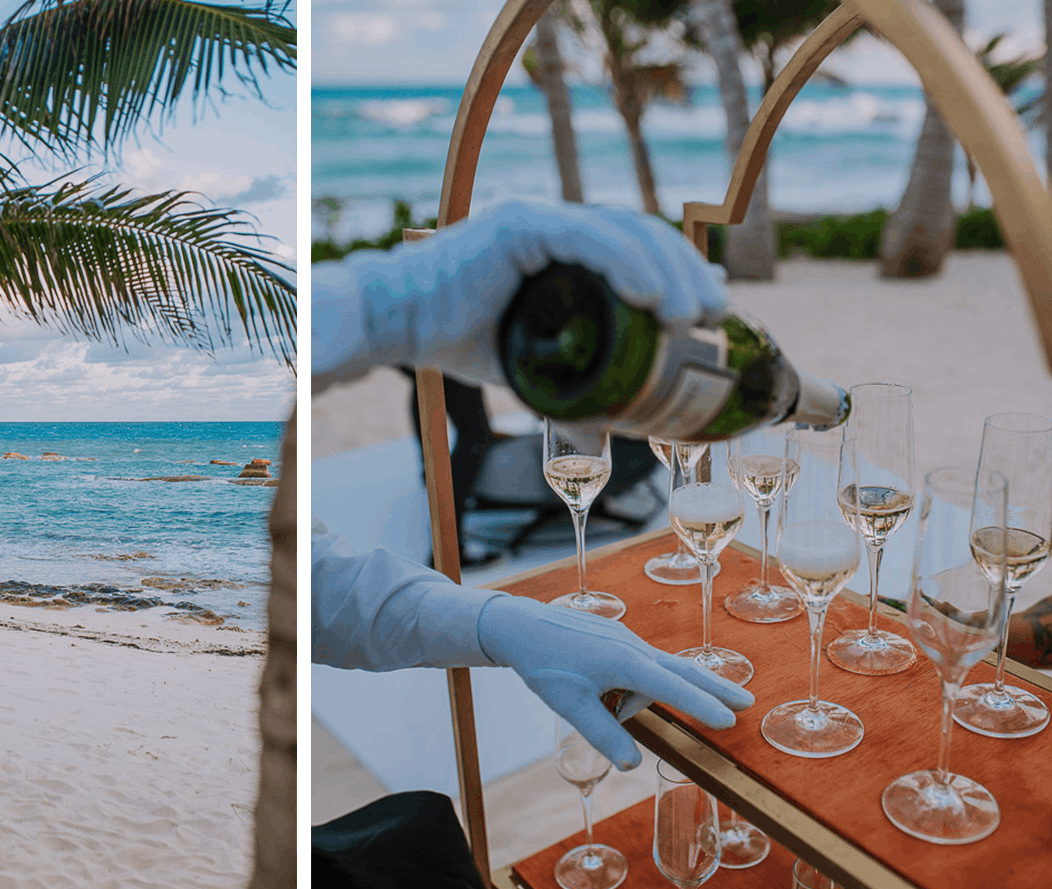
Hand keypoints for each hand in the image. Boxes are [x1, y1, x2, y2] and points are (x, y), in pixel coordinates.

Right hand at [312, 200, 728, 387]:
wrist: (397, 324)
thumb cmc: (453, 339)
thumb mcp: (527, 373)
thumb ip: (565, 400)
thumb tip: (596, 445)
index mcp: (563, 250)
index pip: (637, 250)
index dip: (679, 272)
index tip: (710, 307)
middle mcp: (557, 226)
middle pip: (642, 237)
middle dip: (686, 272)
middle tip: (714, 315)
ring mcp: (542, 220)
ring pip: (625, 234)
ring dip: (667, 271)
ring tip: (691, 312)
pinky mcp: (523, 225)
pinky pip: (588, 239)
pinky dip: (626, 263)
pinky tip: (649, 295)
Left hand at [478, 593, 752, 770]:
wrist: (518, 625)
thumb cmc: (545, 663)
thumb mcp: (571, 705)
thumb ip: (603, 735)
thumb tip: (631, 765)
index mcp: (626, 662)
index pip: (674, 688)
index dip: (703, 706)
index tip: (731, 721)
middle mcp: (633, 647)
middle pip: (683, 671)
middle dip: (714, 688)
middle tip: (747, 702)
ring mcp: (626, 641)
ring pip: (652, 673)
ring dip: (648, 695)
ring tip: (593, 700)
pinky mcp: (615, 640)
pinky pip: (636, 666)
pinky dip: (638, 683)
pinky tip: (605, 691)